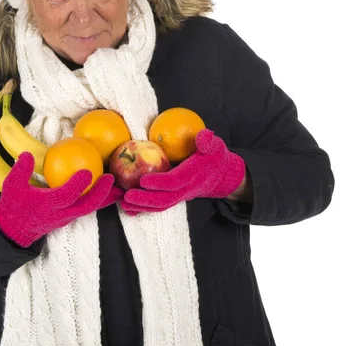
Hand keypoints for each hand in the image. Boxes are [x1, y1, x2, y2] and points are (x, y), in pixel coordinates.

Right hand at [0, 152, 121, 246]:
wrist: (14, 230)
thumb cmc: (14, 205)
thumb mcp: (11, 187)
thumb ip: (20, 171)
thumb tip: (27, 154)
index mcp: (46, 206)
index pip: (65, 196)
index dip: (77, 185)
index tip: (87, 171)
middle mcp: (60, 214)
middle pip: (85, 206)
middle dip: (100, 194)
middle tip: (110, 178)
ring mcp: (66, 218)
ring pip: (90, 209)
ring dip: (105, 198)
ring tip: (119, 186)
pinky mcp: (70, 217)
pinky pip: (88, 208)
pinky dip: (100, 200)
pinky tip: (110, 190)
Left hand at [120, 129, 245, 214]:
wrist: (220, 176)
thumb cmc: (214, 157)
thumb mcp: (216, 146)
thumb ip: (208, 142)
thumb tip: (202, 136)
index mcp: (194, 175)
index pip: (176, 181)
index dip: (160, 182)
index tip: (144, 180)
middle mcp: (187, 189)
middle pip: (166, 199)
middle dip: (146, 199)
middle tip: (127, 196)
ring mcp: (180, 196)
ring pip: (161, 205)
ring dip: (142, 207)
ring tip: (123, 204)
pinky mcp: (175, 198)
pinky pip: (159, 206)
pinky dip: (144, 209)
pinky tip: (128, 208)